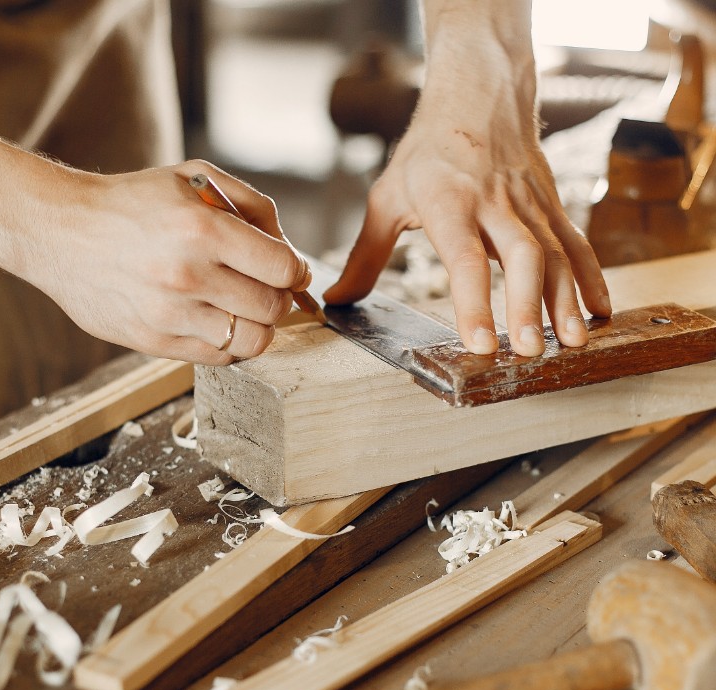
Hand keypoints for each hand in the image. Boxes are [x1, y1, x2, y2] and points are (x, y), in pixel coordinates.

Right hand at [21, 160, 308, 363]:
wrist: (60, 232)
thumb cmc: (134, 203)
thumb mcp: (194, 177)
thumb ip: (253, 206)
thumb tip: (292, 253)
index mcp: (202, 229)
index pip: (283, 270)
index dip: (297, 272)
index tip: (291, 271)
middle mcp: (187, 275)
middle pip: (273, 309)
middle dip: (281, 298)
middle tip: (267, 288)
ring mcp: (169, 315)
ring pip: (253, 342)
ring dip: (259, 326)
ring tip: (244, 308)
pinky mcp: (153, 343)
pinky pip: (219, 358)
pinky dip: (230, 344)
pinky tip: (218, 321)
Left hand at [324, 0, 610, 356]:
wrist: (479, 94)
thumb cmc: (427, 151)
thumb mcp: (387, 197)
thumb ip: (365, 255)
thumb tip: (336, 300)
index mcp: (448, 201)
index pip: (463, 258)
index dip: (473, 302)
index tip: (480, 343)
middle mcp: (494, 202)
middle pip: (521, 255)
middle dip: (528, 305)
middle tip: (530, 351)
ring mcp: (528, 202)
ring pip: (555, 251)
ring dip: (565, 298)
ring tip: (572, 342)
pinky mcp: (550, 202)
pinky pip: (575, 240)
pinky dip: (591, 275)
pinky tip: (598, 309)